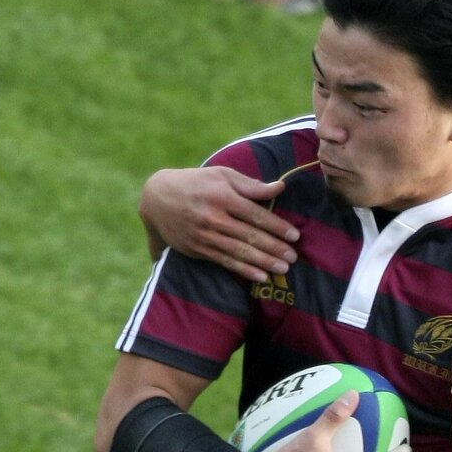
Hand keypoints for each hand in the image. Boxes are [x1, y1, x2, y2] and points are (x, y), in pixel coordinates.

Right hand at [141, 167, 299, 284]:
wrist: (157, 198)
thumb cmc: (196, 183)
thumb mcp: (221, 175)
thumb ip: (250, 184)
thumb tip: (280, 187)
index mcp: (222, 196)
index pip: (255, 214)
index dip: (277, 226)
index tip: (294, 235)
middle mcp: (213, 217)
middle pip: (250, 235)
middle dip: (274, 248)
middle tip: (293, 257)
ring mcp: (204, 235)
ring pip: (239, 251)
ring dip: (263, 262)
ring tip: (282, 269)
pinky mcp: (198, 249)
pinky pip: (225, 262)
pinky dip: (243, 270)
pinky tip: (260, 276)